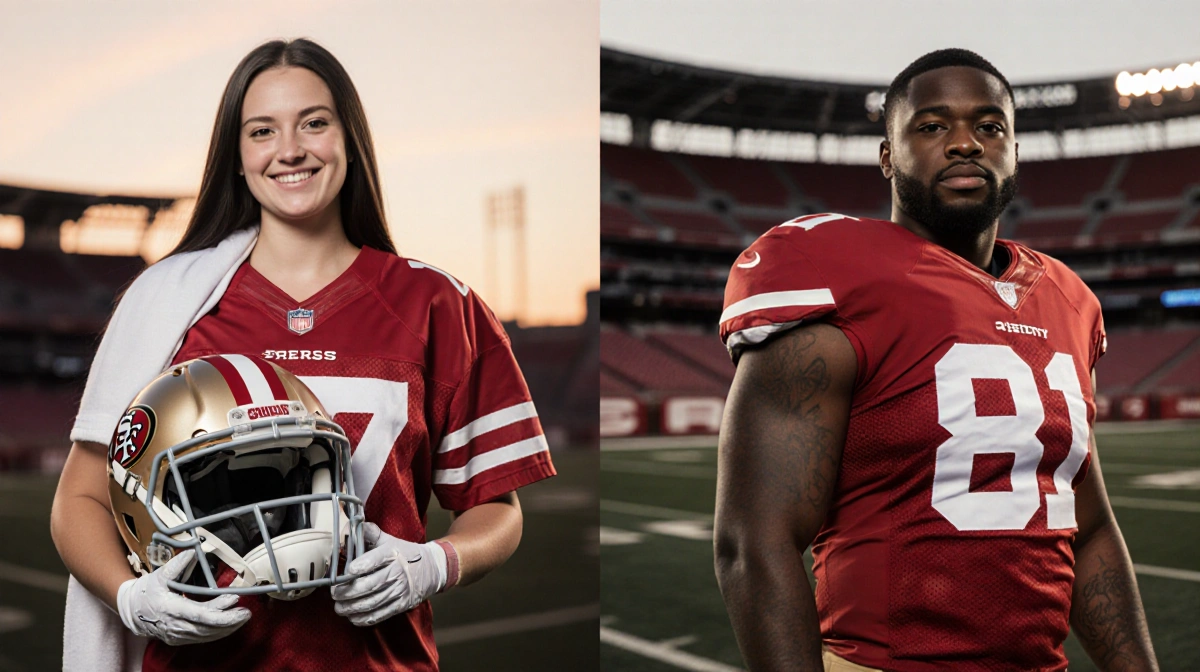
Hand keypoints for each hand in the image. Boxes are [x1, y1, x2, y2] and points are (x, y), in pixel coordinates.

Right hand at [116, 549, 250, 644]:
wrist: (130, 611)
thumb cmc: (146, 591)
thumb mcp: (158, 575)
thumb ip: (176, 564)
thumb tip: (192, 552)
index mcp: (171, 609)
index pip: (200, 614)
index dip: (219, 608)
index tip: (234, 599)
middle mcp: (175, 625)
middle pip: (207, 627)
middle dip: (229, 621)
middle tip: (245, 613)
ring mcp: (177, 635)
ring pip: (206, 635)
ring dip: (227, 628)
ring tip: (242, 618)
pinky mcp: (179, 639)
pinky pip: (202, 638)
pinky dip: (217, 632)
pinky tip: (229, 626)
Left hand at [331, 522, 447, 626]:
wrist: (432, 569)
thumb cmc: (405, 554)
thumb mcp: (390, 540)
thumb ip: (370, 534)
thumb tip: (350, 527)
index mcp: (392, 554)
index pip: (376, 559)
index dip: (361, 565)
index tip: (347, 571)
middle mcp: (397, 572)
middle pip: (370, 585)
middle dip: (348, 591)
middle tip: (334, 593)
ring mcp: (400, 590)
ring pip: (372, 602)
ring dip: (352, 607)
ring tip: (339, 607)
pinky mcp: (402, 604)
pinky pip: (381, 614)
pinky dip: (364, 618)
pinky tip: (353, 617)